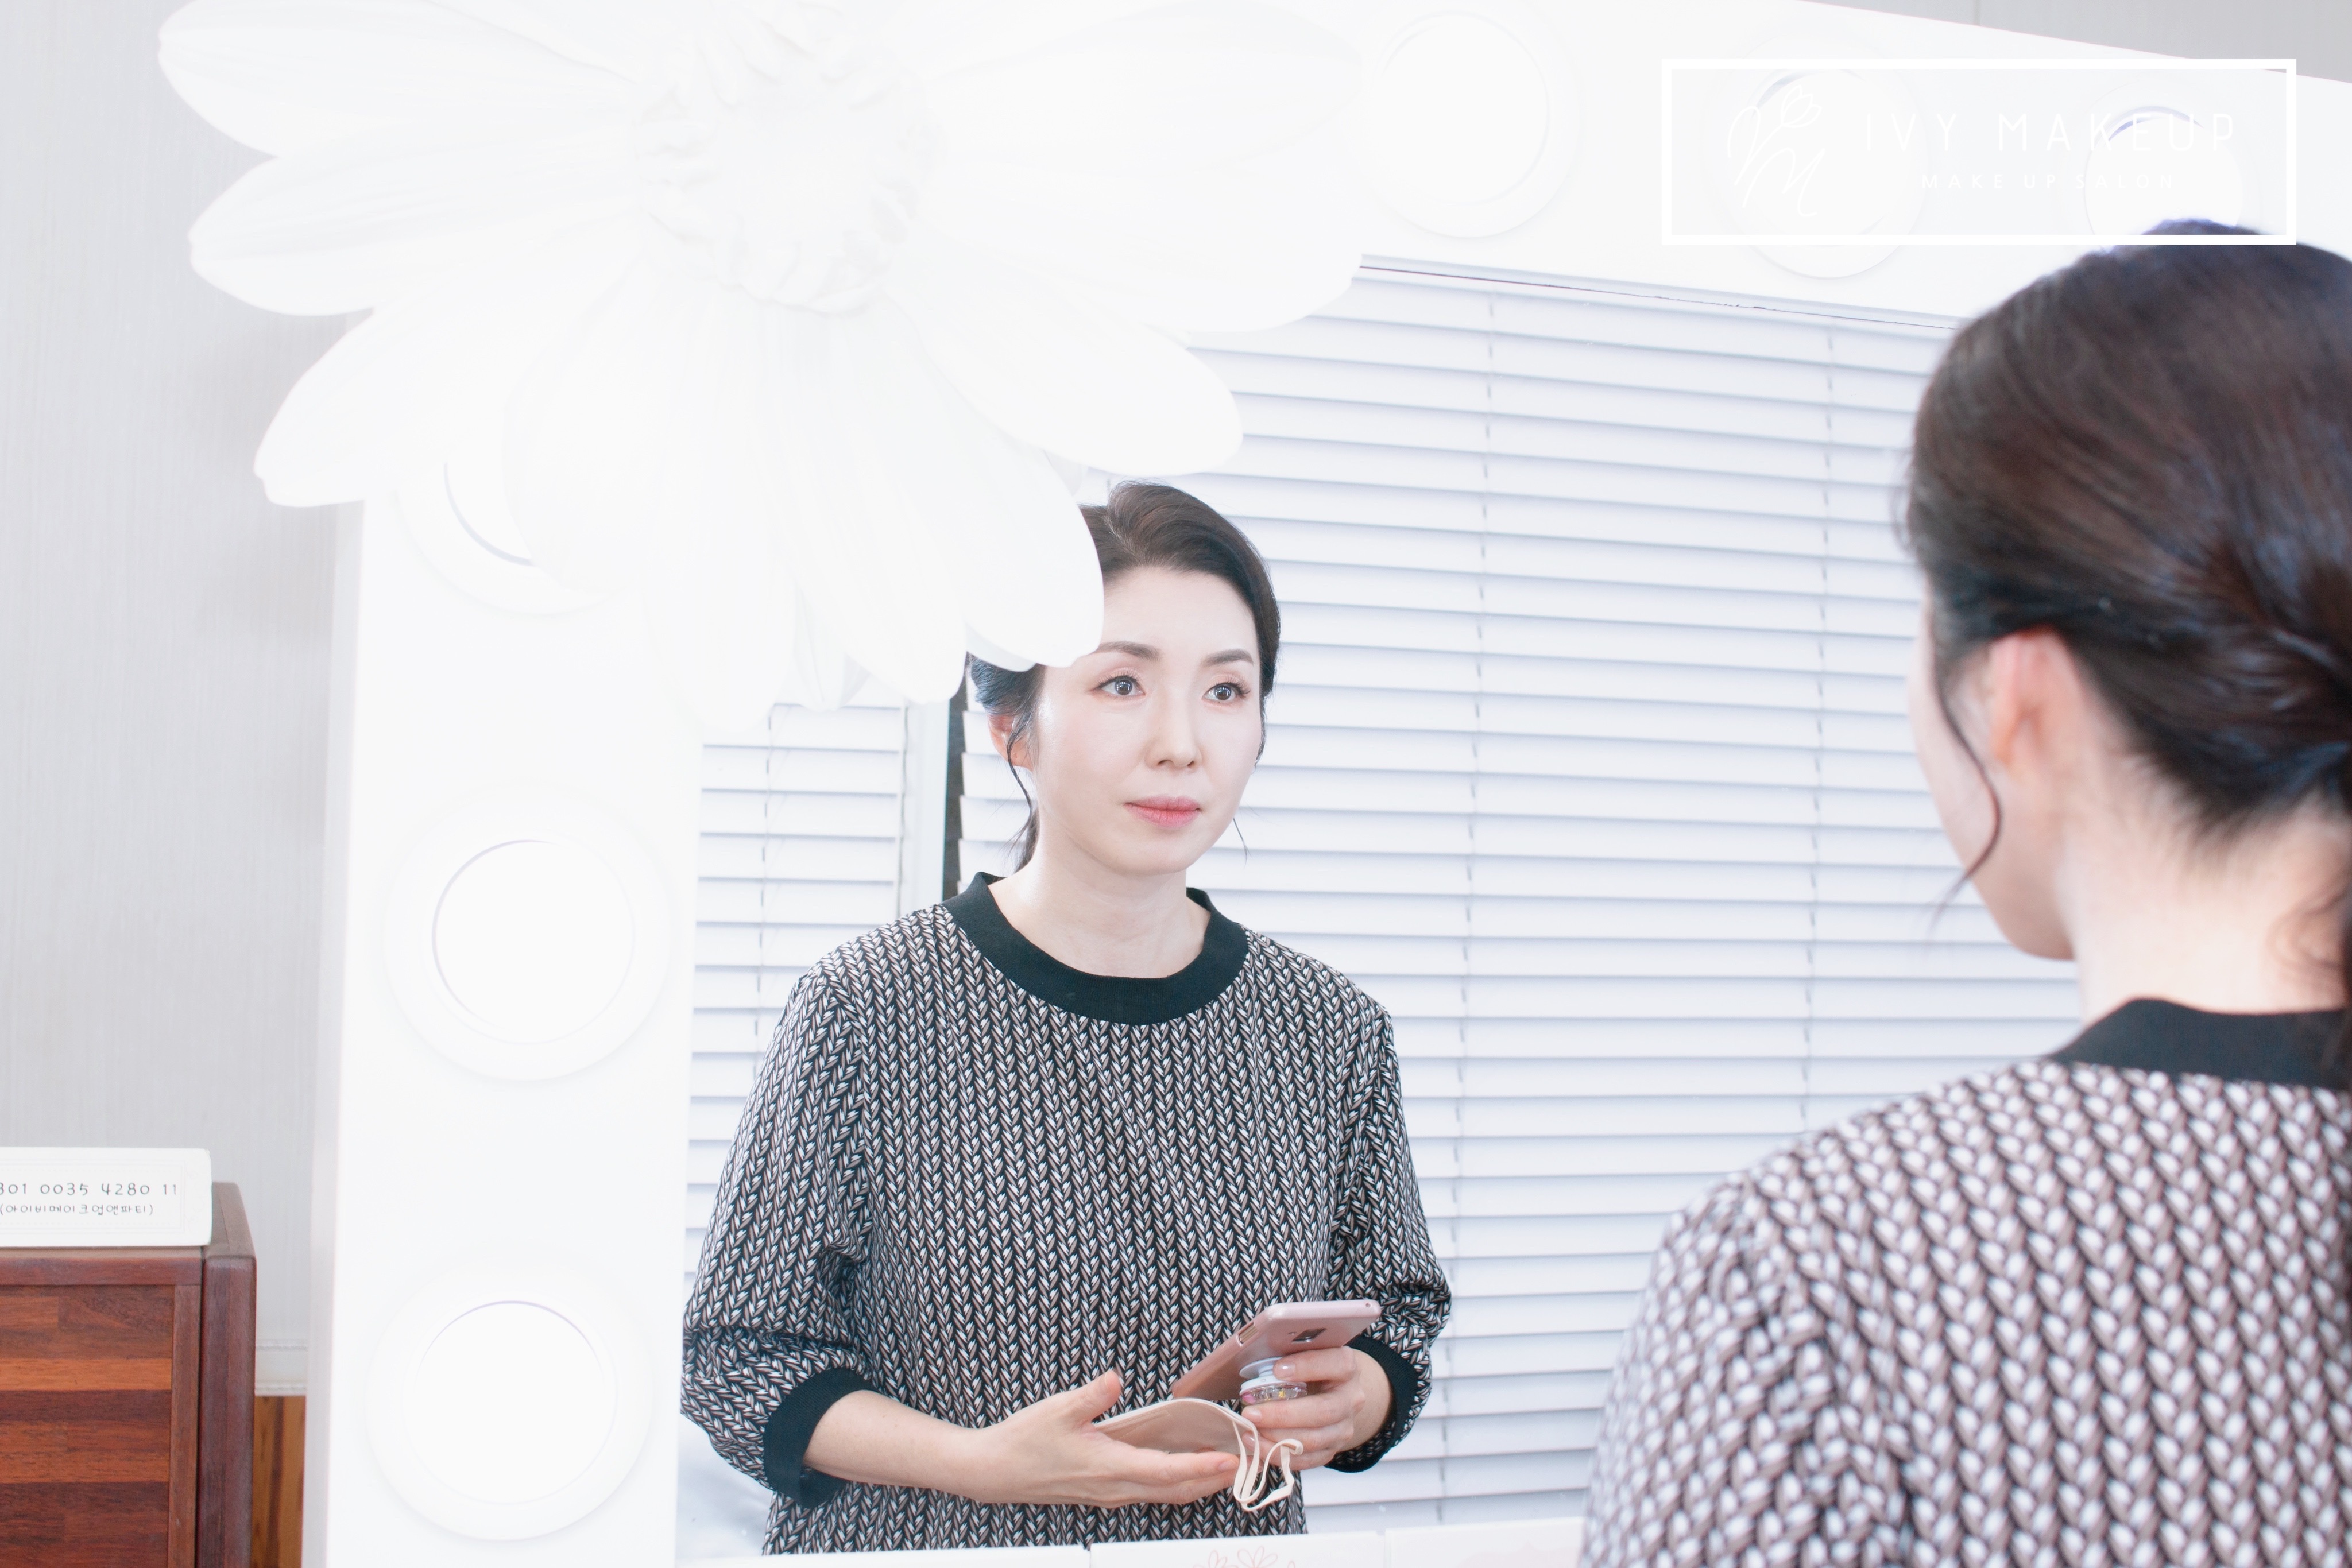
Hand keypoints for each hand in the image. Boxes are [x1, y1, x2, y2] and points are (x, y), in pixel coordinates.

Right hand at [950, 1370, 1238, 1508]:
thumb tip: (1114, 1379)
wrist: (994, 1471)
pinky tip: (1188, 1462)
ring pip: (1168, 1493)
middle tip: (1250, 1462)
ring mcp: (1112, 1492)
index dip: (1203, 1467)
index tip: (1233, 1460)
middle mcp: (1116, 1488)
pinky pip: (1152, 1489)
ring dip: (1201, 1481)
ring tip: (1231, 1462)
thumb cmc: (1023, 1442)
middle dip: (1217, 1479)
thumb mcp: (1056, 1411)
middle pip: (1178, 1490)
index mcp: (1110, 1469)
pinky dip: (1178, 1479)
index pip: (1168, 1472)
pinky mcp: (1106, 1489)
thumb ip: (1090, 1396)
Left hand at [1238, 1346, 1390, 1470]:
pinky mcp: (1332, 1449)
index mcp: (1347, 1368)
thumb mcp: (1304, 1353)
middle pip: (1323, 1411)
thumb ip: (1288, 1352)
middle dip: (1283, 1415)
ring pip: (1314, 1440)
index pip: (1337, 1364)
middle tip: (1251, 1413)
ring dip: (1277, 1439)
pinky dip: (1279, 1455)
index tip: (1277, 1369)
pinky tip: (1257, 1445)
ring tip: (1249, 1432)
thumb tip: (1256, 1360)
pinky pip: (1307, 1460)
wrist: (1334, 1392)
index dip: (1308, 1366)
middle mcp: (1351, 1399)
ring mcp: (1344, 1428)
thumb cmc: (1310, 1368)